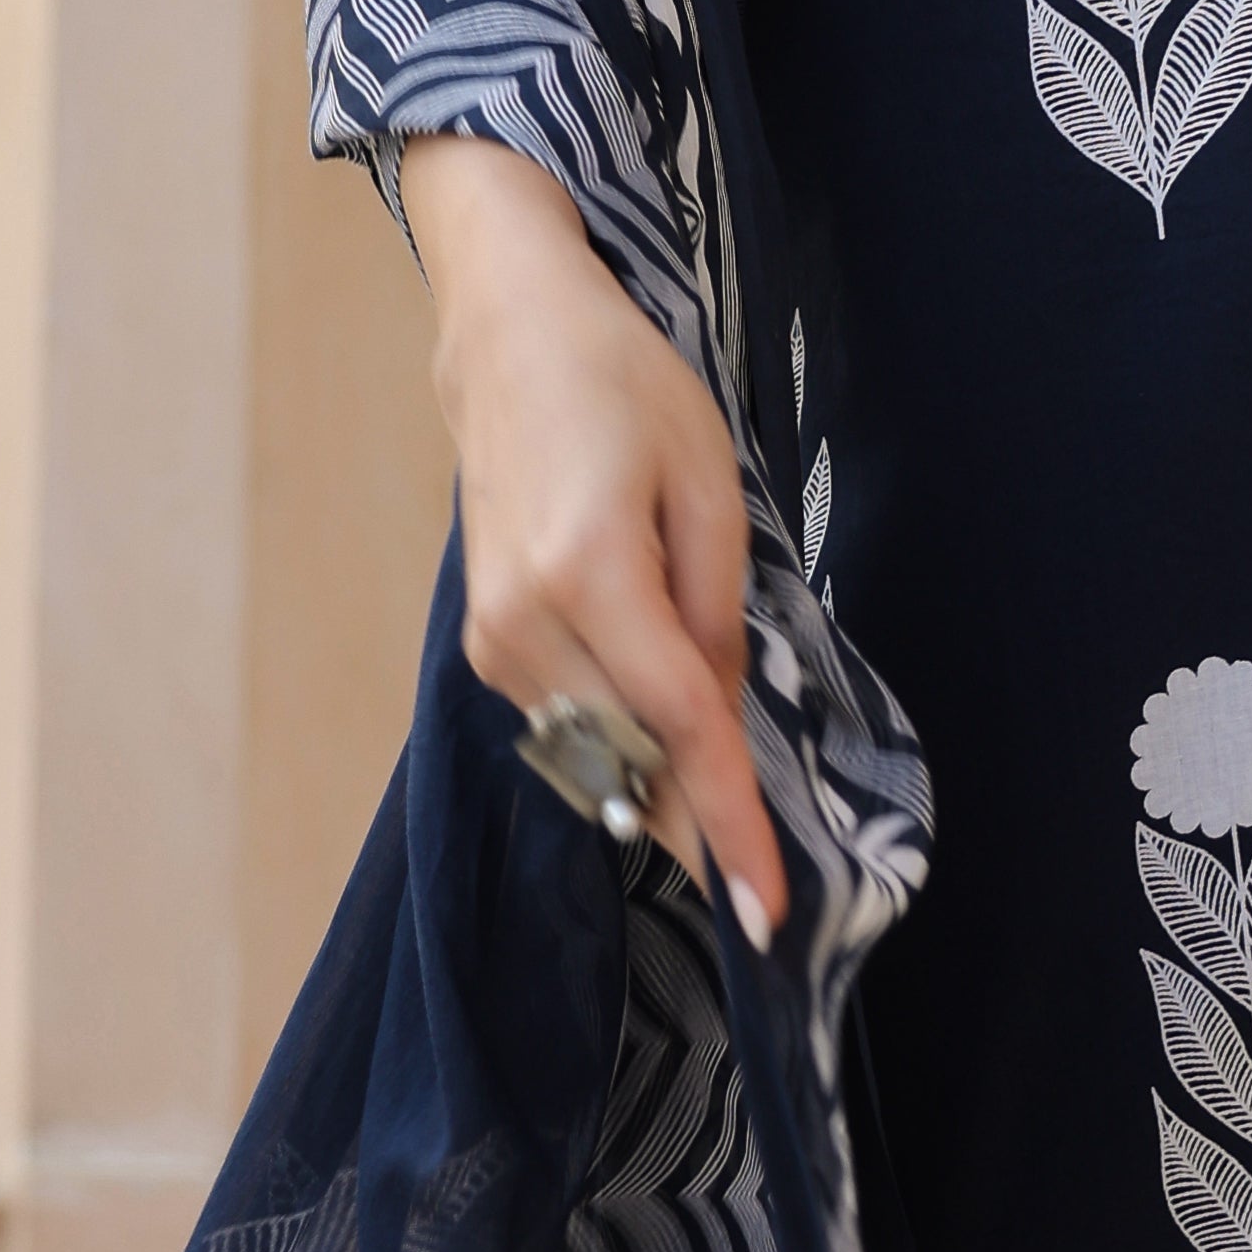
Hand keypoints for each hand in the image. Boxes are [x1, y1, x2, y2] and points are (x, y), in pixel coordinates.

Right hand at [403, 127, 786, 943]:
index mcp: (591, 571)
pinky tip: (651, 680)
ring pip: (599, 754)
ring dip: (661, 765)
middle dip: (702, 808)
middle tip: (766, 856)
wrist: (507, 339)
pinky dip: (624, 731)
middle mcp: (526, 621)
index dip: (730, 824)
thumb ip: (716, 614)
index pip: (679, 728)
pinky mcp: (485, 646)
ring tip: (703, 710)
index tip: (764, 911)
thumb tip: (716, 723)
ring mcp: (494, 641)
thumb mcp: (708, 486)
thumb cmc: (624, 387)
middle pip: (633, 760)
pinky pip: (571, 724)